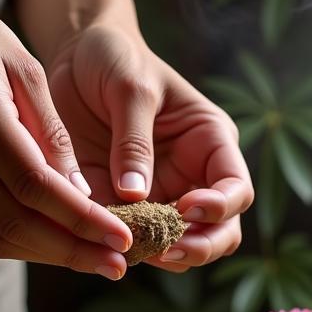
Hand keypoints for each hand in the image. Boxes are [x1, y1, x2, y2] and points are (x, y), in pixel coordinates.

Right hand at [0, 0, 132, 278]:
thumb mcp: (27, 69)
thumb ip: (54, 132)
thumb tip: (83, 193)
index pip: (36, 187)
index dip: (83, 220)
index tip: (124, 237)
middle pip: (17, 222)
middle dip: (74, 251)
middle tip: (119, 265)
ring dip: (52, 255)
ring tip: (97, 261)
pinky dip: (24, 242)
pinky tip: (61, 244)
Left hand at [46, 21, 252, 271]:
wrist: (75, 56)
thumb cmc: (114, 58)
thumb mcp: (128, 88)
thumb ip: (134, 141)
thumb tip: (136, 196)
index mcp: (211, 143)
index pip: (236, 188)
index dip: (220, 207)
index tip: (186, 208)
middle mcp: (195, 177)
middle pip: (222, 231)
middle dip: (200, 247)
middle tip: (166, 252)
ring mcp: (163, 197)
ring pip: (183, 247)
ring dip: (162, 255)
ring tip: (130, 250)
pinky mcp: (128, 209)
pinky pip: (136, 241)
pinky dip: (124, 249)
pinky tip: (104, 244)